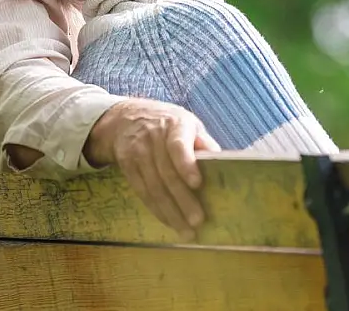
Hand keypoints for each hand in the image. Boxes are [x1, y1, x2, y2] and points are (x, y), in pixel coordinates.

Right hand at [85, 99, 221, 240]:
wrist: (126, 117)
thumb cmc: (169, 124)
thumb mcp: (189, 124)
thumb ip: (204, 142)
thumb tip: (222, 160)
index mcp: (175, 125)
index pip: (178, 145)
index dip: (186, 164)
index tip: (197, 184)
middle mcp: (153, 139)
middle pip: (167, 173)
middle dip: (182, 200)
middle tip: (197, 221)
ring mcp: (137, 153)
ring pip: (154, 187)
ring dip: (170, 212)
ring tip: (186, 231)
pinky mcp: (127, 167)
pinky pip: (142, 192)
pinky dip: (156, 209)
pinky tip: (169, 222)